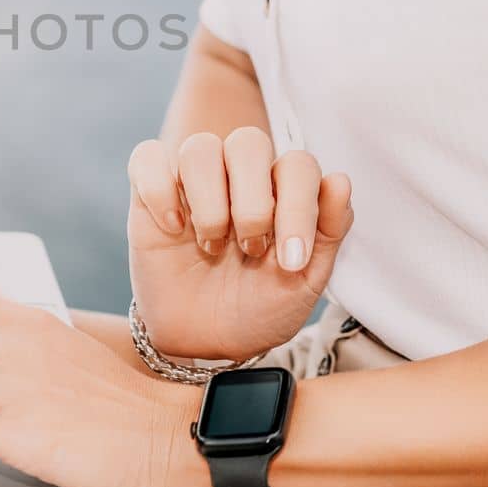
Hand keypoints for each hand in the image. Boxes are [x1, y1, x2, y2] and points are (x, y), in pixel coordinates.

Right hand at [128, 128, 352, 360]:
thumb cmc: (258, 307)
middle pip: (248, 143)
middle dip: (253, 202)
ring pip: (199, 147)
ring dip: (210, 201)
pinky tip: (173, 227)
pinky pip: (147, 158)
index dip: (298, 206)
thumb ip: (327, 231)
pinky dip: (160, 189)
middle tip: (251, 249)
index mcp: (281, 191)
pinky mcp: (150, 192)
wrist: (205, 343)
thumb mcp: (303, 282)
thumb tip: (339, 180)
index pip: (297, 165)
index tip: (291, 261)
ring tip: (211, 245)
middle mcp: (239, 176)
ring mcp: (193, 181)